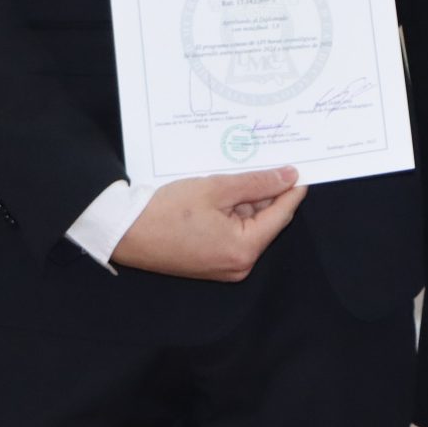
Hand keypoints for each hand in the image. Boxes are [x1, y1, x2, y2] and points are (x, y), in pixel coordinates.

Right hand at [110, 168, 306, 280]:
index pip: (281, 214)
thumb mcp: (217, 188)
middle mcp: (239, 264)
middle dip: (265, 192)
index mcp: (244, 250)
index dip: (292, 189)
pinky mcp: (211, 261)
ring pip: (248, 224)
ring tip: (235, 172)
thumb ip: (257, 183)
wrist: (126, 232)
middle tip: (267, 160)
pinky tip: (223, 190)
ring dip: (245, 199)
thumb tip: (289, 176)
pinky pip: (232, 232)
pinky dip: (231, 211)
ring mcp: (224, 266)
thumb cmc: (167, 211)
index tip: (301, 167)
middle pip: (265, 220)